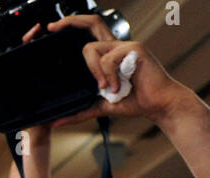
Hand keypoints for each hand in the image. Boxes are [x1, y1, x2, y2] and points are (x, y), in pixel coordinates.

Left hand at [29, 16, 189, 126]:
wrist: (158, 105)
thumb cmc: (134, 101)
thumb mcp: (100, 106)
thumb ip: (79, 111)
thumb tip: (55, 123)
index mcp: (108, 55)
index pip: (89, 32)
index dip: (72, 25)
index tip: (52, 28)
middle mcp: (116, 46)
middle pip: (91, 23)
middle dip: (70, 21)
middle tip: (52, 28)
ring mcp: (125, 46)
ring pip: (93, 48)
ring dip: (94, 71)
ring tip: (107, 88)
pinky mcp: (134, 49)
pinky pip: (108, 59)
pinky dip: (108, 75)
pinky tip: (118, 86)